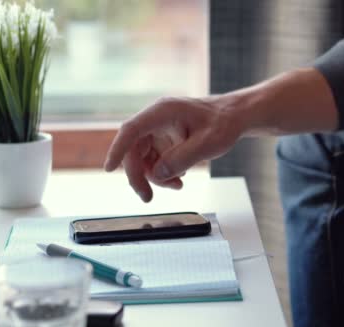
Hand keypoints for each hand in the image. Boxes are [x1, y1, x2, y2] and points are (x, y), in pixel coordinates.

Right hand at [104, 96, 243, 201]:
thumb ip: (181, 159)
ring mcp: (158, 129)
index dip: (118, 149)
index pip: (132, 130)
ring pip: (142, 158)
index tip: (109, 168)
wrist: (234, 117)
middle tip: (147, 197)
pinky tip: (179, 178)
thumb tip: (158, 174)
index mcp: (163, 112)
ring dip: (154, 176)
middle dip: (138, 175)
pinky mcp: (163, 139)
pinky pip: (154, 160)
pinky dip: (163, 173)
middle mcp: (156, 118)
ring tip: (177, 184)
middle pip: (133, 149)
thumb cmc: (224, 123)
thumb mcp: (207, 145)